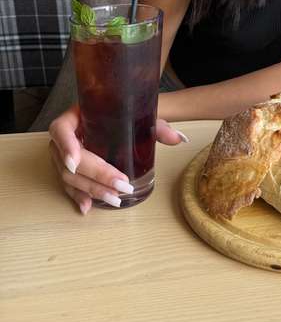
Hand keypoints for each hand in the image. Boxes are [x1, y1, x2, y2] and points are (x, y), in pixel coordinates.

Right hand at [48, 104, 189, 214]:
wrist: (120, 116)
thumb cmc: (126, 114)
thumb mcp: (141, 115)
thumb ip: (159, 126)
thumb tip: (179, 139)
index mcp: (78, 114)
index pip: (60, 128)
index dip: (66, 145)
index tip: (76, 161)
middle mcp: (67, 134)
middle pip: (69, 159)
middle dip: (95, 175)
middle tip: (120, 186)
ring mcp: (65, 154)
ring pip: (69, 176)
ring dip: (91, 190)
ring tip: (114, 199)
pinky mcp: (70, 169)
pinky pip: (69, 185)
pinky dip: (78, 196)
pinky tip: (88, 207)